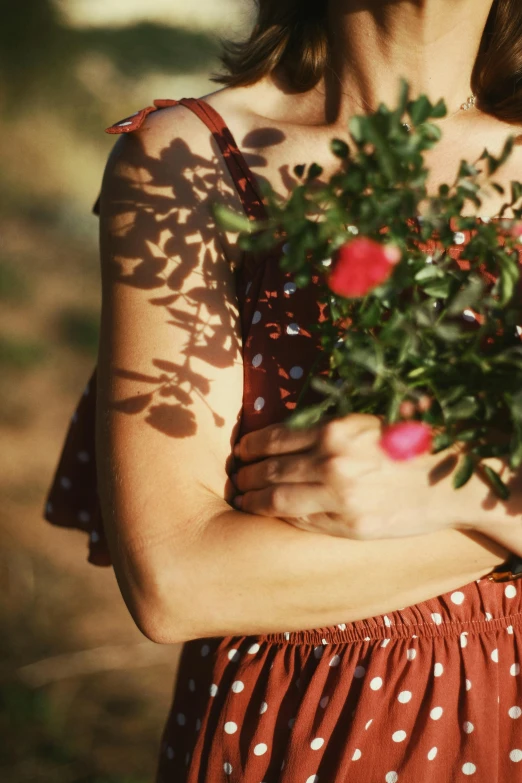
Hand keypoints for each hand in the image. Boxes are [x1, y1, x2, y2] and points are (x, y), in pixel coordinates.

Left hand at [232, 413, 464, 539]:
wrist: (452, 481)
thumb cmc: (408, 447)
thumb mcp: (366, 425)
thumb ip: (327, 430)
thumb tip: (283, 435)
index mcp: (335, 431)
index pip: (274, 438)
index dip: (250, 446)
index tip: (241, 450)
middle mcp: (332, 463)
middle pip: (268, 469)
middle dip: (245, 474)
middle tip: (235, 476)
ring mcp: (339, 497)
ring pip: (275, 498)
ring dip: (251, 498)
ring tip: (241, 498)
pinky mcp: (349, 525)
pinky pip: (300, 521)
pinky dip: (278, 516)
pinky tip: (268, 513)